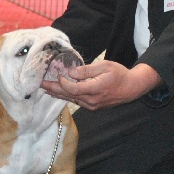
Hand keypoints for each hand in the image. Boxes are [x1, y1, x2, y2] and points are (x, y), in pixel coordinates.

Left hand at [41, 60, 162, 110]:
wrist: (132, 88)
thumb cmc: (120, 74)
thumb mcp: (105, 66)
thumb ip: (87, 70)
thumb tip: (71, 73)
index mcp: (95, 89)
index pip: (73, 89)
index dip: (63, 83)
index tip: (58, 75)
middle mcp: (92, 100)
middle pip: (69, 95)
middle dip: (54, 90)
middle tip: (41, 85)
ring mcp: (92, 105)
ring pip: (72, 100)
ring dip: (59, 94)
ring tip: (46, 90)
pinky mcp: (93, 107)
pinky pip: (77, 102)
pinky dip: (67, 97)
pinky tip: (60, 94)